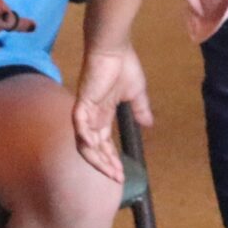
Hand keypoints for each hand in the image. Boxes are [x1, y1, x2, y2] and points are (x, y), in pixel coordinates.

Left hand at [73, 47, 152, 181]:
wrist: (114, 48)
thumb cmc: (123, 66)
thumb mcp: (136, 93)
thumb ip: (140, 109)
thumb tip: (148, 124)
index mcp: (103, 114)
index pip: (104, 143)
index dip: (111, 159)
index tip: (122, 174)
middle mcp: (92, 116)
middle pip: (94, 148)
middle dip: (105, 165)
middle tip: (117, 179)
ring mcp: (85, 110)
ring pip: (84, 143)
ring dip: (97, 159)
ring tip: (110, 171)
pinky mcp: (82, 103)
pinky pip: (79, 126)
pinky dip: (85, 140)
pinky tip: (97, 151)